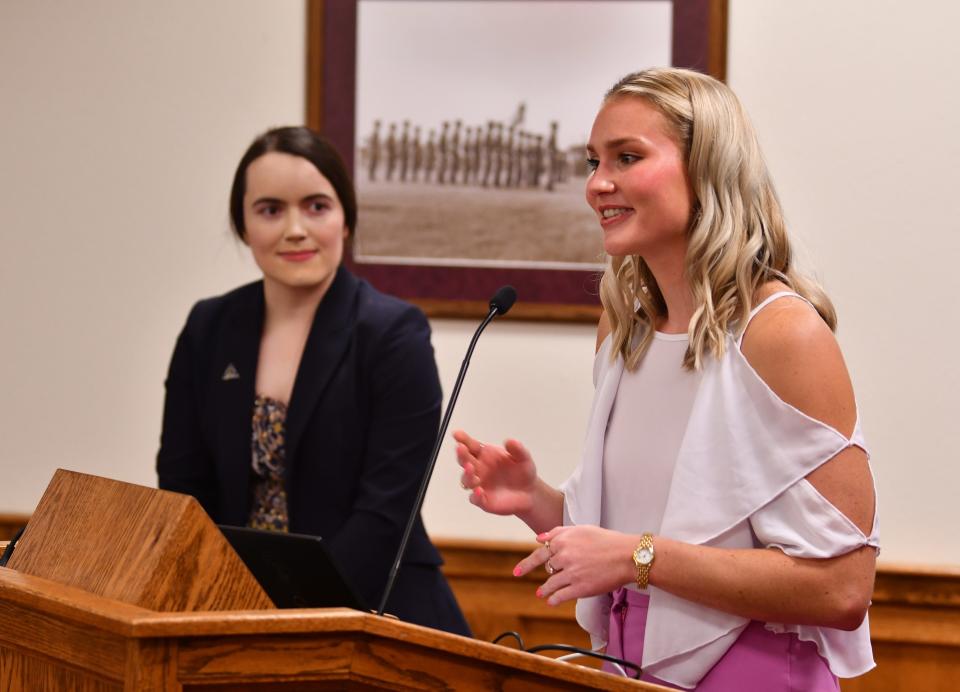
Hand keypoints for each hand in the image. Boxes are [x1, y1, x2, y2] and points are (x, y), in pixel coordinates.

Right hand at [453, 430, 537, 516]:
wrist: (529, 492)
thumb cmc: (522, 472)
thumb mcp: (523, 458)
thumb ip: (517, 449)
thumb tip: (510, 441)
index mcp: (485, 455)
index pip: (471, 446)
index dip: (463, 439)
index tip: (457, 434)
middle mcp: (479, 469)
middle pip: (465, 460)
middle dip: (461, 454)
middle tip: (461, 448)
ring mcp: (479, 484)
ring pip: (466, 479)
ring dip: (466, 474)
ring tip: (471, 468)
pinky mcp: (483, 500)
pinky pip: (475, 498)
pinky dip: (475, 495)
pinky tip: (479, 490)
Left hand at [515, 525, 636, 605]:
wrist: (626, 556)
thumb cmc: (606, 540)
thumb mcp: (581, 529)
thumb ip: (558, 532)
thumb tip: (539, 538)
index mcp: (563, 540)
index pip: (540, 553)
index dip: (527, 564)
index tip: (517, 572)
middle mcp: (564, 556)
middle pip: (547, 568)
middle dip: (546, 575)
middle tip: (540, 585)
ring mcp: (571, 573)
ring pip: (551, 584)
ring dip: (545, 590)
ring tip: (542, 593)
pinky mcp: (580, 588)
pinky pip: (561, 596)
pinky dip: (554, 599)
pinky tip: (551, 601)